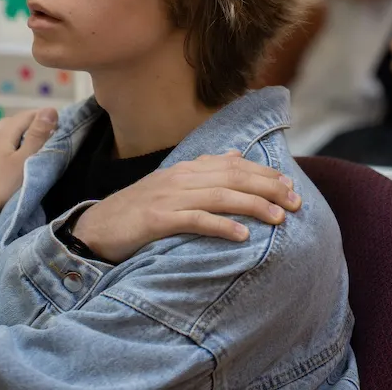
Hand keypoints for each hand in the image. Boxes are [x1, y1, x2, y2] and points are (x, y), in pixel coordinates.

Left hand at [0, 108, 57, 210]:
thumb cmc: (1, 186)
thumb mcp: (25, 161)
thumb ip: (38, 136)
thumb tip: (50, 109)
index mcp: (1, 135)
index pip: (25, 116)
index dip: (42, 116)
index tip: (58, 123)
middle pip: (10, 123)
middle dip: (28, 123)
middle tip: (44, 133)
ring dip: (14, 135)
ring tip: (27, 147)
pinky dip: (3, 148)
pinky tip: (5, 161)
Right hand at [71, 151, 301, 263]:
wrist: (95, 229)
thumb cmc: (138, 210)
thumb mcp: (172, 185)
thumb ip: (204, 171)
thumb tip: (235, 155)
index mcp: (187, 169)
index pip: (234, 165)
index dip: (265, 173)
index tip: (291, 185)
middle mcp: (181, 178)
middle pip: (233, 177)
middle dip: (268, 188)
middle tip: (296, 202)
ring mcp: (168, 198)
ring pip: (220, 196)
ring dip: (253, 206)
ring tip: (279, 217)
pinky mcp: (156, 220)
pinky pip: (194, 220)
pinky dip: (221, 226)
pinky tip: (243, 235)